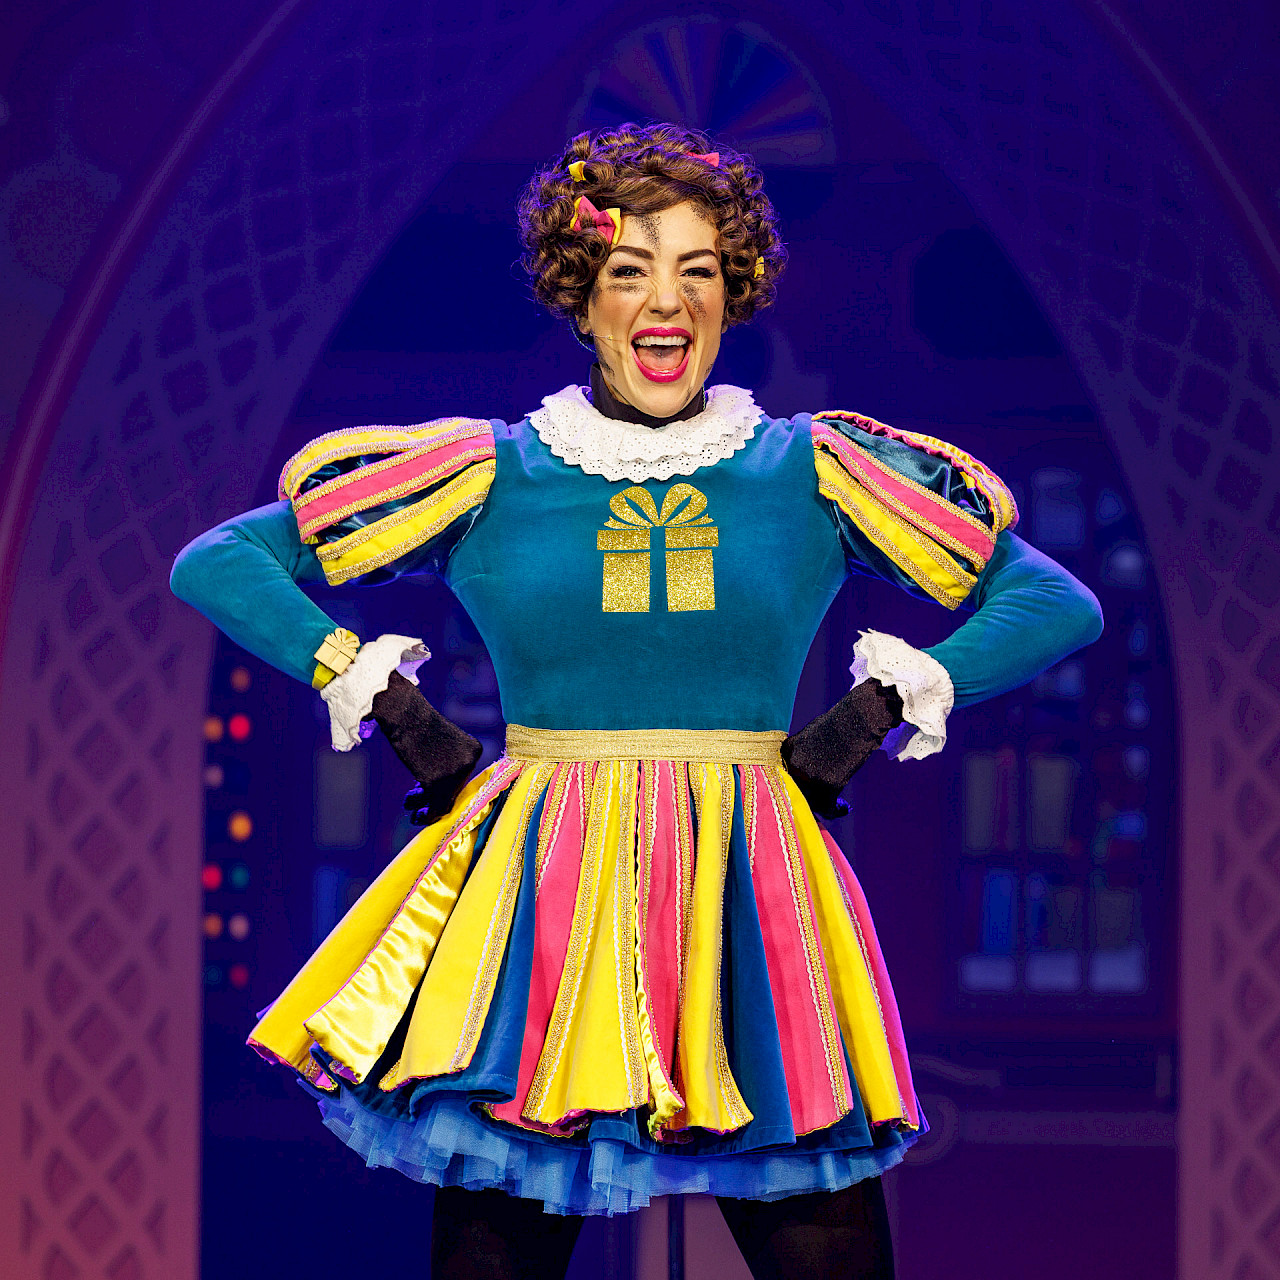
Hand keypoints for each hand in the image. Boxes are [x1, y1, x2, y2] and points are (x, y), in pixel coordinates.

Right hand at [369, 672, 482, 825]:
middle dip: (435, 796)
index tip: (427, 787)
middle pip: (455, 790)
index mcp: (475, 750)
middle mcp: (470, 762)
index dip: (445, 787)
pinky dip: (424, 813)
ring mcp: (456, 773)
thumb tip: (442, 795)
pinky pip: (434, 806)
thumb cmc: (417, 724)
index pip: (464, 777)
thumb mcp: (443, 743)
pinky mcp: (438, 782)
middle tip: (415, 797)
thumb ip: (449, 764)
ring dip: (427, 807)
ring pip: (445, 801)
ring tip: (411, 804)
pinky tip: (412, 809)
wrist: (404, 713)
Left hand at [781, 679, 903, 818]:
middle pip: (796, 790)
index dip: (795, 785)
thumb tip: (806, 768)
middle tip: (817, 803)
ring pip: (810, 801)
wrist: (856, 720)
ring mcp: (810, 776)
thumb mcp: (810, 733)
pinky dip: (835, 810)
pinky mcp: (828, 785)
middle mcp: (794, 765)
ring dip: (821, 806)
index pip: (785, 775)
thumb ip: (802, 751)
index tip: (804, 791)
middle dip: (806, 797)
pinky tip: (844, 808)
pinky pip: (827, 806)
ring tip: (835, 806)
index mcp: (787, 751)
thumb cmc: (837, 723)